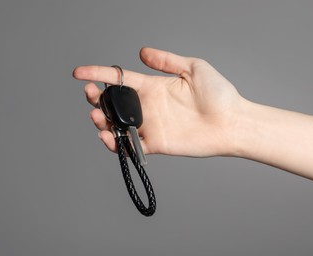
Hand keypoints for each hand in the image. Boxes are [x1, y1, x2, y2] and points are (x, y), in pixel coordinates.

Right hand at [73, 47, 242, 156]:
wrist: (232, 122)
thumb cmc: (219, 95)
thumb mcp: (193, 68)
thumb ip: (167, 60)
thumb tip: (142, 52)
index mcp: (153, 86)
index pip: (120, 79)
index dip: (98, 74)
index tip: (79, 73)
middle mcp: (148, 106)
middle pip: (113, 103)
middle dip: (96, 100)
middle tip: (91, 96)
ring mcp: (151, 125)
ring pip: (117, 125)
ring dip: (101, 122)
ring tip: (97, 117)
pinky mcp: (156, 143)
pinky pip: (130, 146)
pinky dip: (115, 144)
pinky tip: (108, 137)